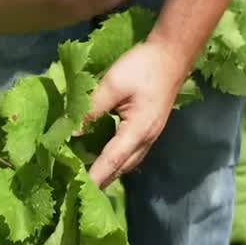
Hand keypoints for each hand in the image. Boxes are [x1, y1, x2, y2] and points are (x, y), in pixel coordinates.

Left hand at [82, 40, 189, 187]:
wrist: (172, 54)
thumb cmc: (143, 66)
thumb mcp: (112, 84)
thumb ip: (92, 109)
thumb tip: (72, 131)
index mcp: (138, 130)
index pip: (112, 160)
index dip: (95, 176)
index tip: (80, 189)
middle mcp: (146, 140)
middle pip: (121, 168)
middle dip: (101, 180)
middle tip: (77, 187)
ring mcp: (150, 136)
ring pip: (128, 163)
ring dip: (110, 172)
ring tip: (88, 178)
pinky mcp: (149, 130)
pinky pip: (131, 153)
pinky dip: (117, 161)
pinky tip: (104, 159)